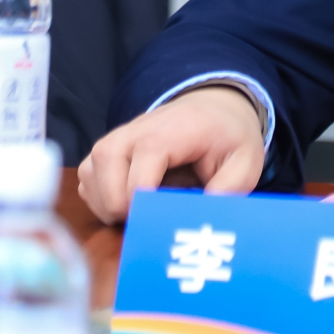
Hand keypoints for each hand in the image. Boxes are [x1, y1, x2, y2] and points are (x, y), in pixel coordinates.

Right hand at [76, 85, 264, 223]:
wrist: (214, 111)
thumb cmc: (227, 138)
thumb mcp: (246, 159)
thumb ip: (232, 186)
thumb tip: (205, 213)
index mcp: (171, 131)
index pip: (142, 168)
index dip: (144, 202)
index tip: (157, 223)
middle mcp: (135, 130)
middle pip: (104, 165)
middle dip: (119, 205)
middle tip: (144, 222)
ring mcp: (116, 139)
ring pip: (89, 172)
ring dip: (106, 204)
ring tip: (135, 216)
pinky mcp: (106, 152)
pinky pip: (86, 178)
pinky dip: (99, 199)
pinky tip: (125, 208)